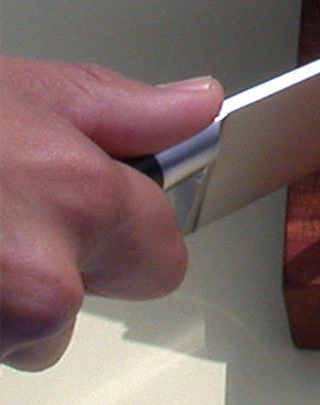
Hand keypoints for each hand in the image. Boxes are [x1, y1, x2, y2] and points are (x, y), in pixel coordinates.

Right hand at [0, 56, 221, 370]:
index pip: (164, 258)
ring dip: (2, 295)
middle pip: (86, 302)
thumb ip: (123, 108)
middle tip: (6, 213)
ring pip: (26, 330)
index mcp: (80, 198)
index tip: (95, 210)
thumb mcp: (25, 91)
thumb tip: (199, 105)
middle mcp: (44, 276)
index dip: (128, 232)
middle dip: (56, 269)